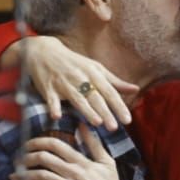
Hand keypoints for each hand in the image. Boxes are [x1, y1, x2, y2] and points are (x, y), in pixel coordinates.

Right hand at [12, 36, 137, 129]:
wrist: (44, 51)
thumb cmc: (74, 63)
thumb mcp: (95, 69)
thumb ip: (115, 82)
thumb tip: (135, 89)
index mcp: (94, 74)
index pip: (110, 92)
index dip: (119, 106)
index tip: (128, 120)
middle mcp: (81, 78)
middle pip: (95, 97)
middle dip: (105, 112)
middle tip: (114, 128)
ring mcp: (64, 83)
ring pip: (77, 99)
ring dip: (87, 110)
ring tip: (97, 122)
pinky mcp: (48, 88)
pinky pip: (51, 99)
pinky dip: (53, 107)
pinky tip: (56, 116)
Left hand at [20, 127, 152, 179]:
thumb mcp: (106, 163)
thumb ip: (94, 144)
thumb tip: (81, 125)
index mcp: (82, 162)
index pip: (56, 145)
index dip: (38, 142)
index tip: (28, 145)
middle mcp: (74, 174)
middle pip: (44, 158)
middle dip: (27, 157)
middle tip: (18, 160)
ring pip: (41, 177)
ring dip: (23, 175)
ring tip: (13, 176)